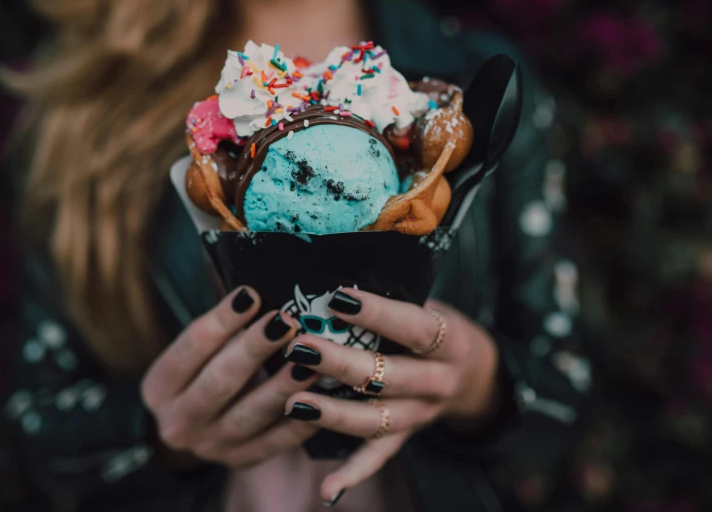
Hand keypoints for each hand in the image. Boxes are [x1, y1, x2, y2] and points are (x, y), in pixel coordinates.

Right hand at [141, 286, 320, 467]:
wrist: (189, 433)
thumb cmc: (199, 375)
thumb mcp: (192, 355)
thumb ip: (219, 326)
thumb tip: (252, 282)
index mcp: (160, 386)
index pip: (190, 347)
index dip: (222, 320)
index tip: (252, 293)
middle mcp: (179, 421)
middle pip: (220, 382)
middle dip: (255, 349)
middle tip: (287, 321)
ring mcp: (211, 446)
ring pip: (250, 415)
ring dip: (282, 385)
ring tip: (310, 358)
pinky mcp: (242, 460)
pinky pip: (276, 442)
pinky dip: (301, 419)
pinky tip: (322, 394)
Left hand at [283, 288, 500, 504]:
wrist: (474, 374)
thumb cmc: (436, 327)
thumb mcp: (429, 306)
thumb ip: (393, 299)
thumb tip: (330, 277)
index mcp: (449, 342)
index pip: (414, 327)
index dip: (378, 313)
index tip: (338, 298)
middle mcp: (438, 383)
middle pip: (387, 377)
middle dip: (340, 363)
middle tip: (299, 348)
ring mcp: (422, 415)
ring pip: (376, 420)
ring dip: (333, 414)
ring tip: (293, 402)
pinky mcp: (406, 437)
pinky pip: (378, 457)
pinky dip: (352, 475)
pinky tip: (326, 491)